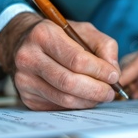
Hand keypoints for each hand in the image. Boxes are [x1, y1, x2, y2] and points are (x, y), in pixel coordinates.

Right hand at [0, 13, 120, 109]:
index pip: (77, 60)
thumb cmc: (58, 36)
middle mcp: (29, 57)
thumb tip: (113, 72)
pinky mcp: (27, 97)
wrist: (23, 42)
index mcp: (43, 35)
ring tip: (100, 95)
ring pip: (64, 98)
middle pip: (69, 82)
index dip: (99, 71)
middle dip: (96, 90)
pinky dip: (76, 105)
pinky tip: (83, 97)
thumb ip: (104, 46)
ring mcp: (24, 79)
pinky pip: (58, 106)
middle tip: (110, 92)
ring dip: (88, 101)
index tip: (113, 76)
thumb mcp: (83, 30)